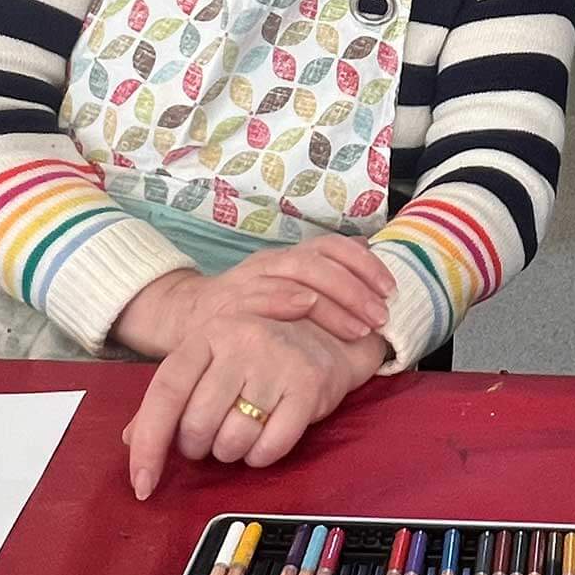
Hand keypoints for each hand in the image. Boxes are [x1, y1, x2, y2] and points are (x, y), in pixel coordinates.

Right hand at [111, 234, 394, 355]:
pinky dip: (284, 298)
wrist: (184, 317)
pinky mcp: (227, 305)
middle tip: (380, 316)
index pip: (331, 246)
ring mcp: (247, 282)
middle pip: (318, 261)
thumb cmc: (246, 309)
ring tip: (359, 328)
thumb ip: (322, 272)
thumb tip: (366, 249)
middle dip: (355, 288)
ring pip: (294, 275)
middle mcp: (269, 263)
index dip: (364, 264)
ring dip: (332, 301)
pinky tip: (307, 308)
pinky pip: (258, 296)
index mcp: (287, 258)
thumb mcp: (284, 285)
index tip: (390, 289)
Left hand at [123, 310, 384, 497]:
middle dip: (198, 447)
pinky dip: (261, 457)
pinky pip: (270, 446)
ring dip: (230, 452)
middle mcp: (241, 341)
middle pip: (198, 423)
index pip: (166, 391)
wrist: (326, 331)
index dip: (148, 443)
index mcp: (208, 333)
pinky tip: (264, 440)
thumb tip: (130, 439)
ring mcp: (277, 360)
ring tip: (241, 433)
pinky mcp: (309, 384)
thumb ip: (170, 397)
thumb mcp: (210, 360)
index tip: (142, 484)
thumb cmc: (257, 353)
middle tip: (211, 437)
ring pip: (233, 439)